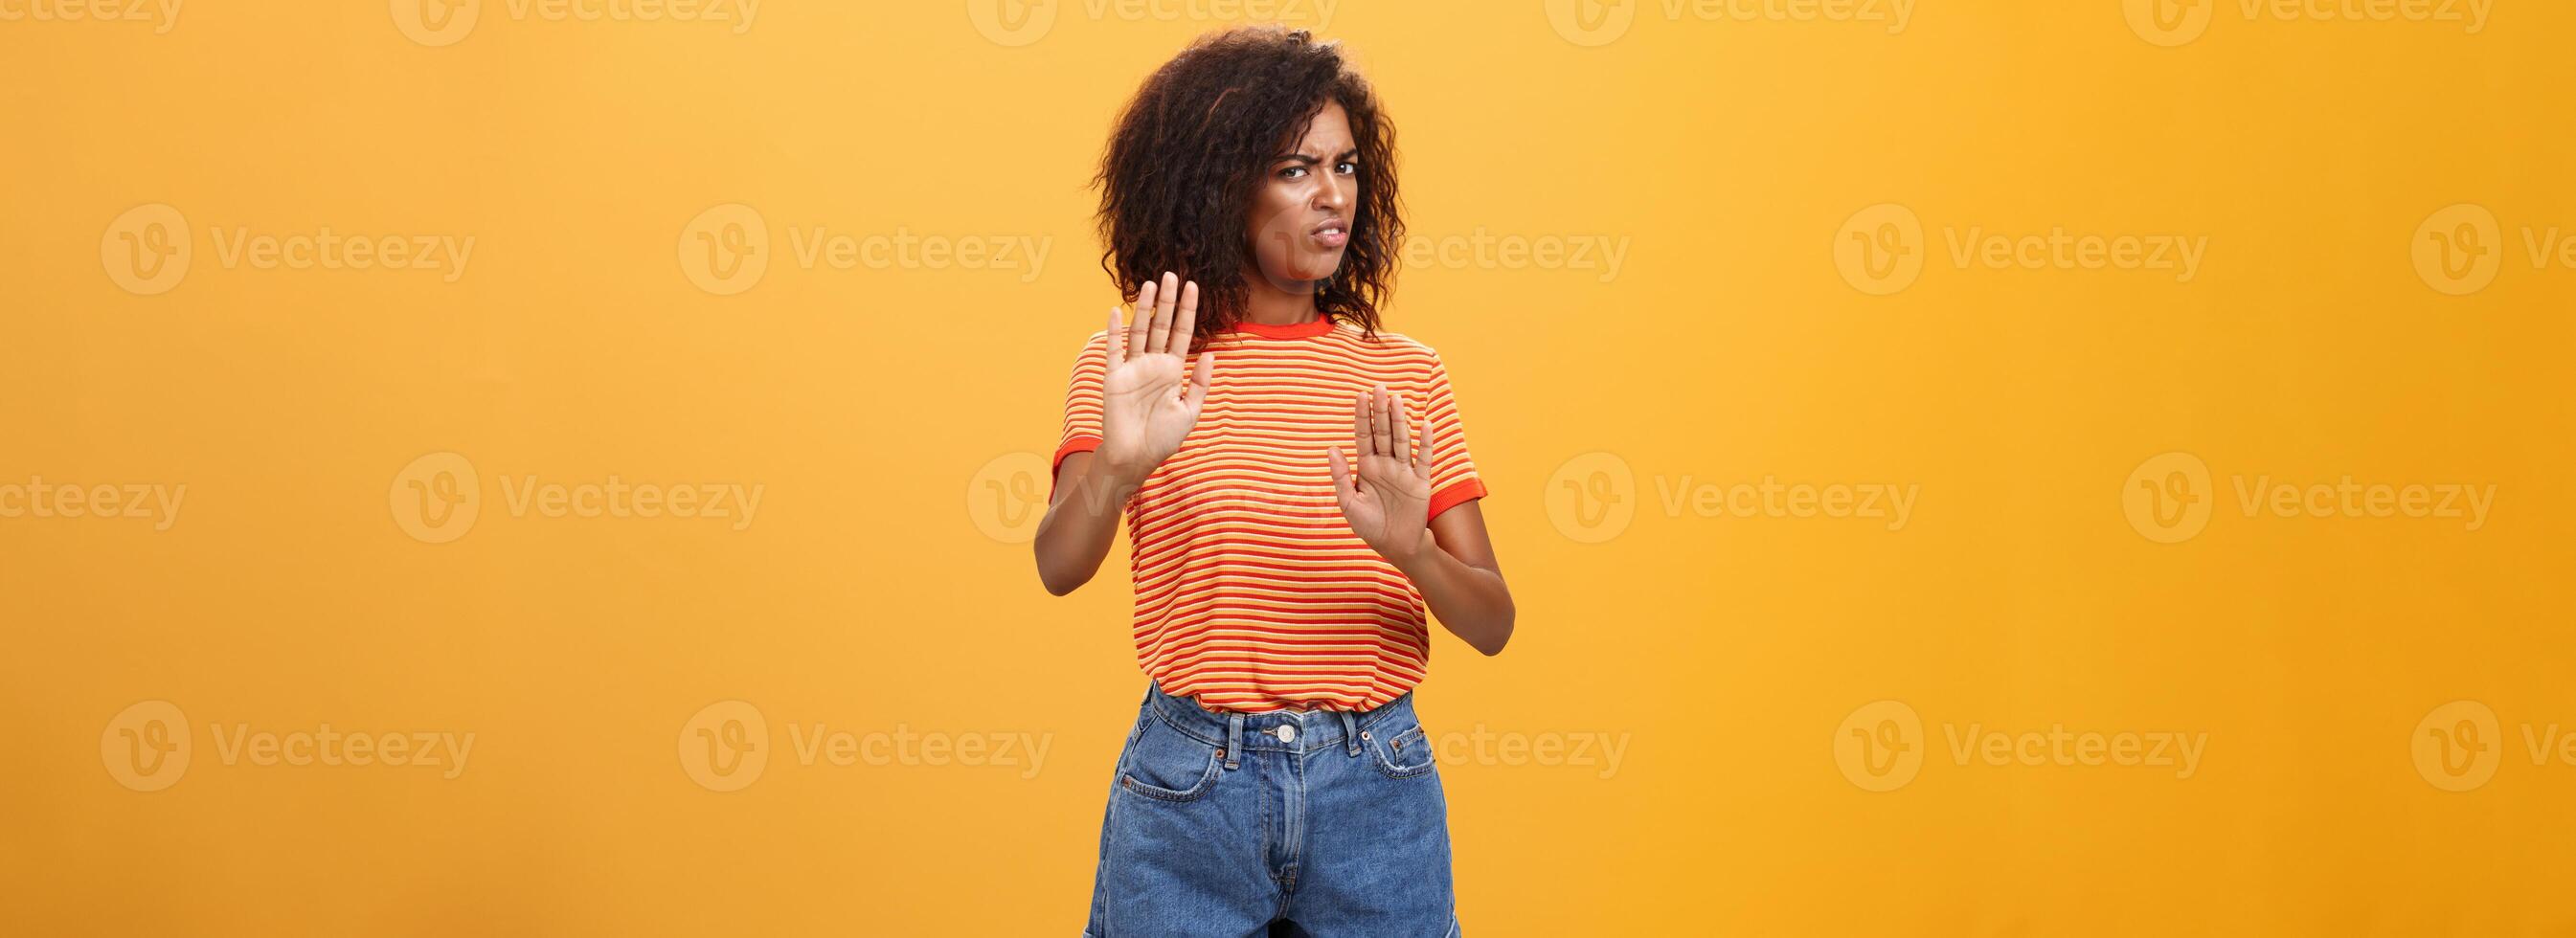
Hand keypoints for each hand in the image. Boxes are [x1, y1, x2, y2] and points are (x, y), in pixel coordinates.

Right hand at [1096, 272, 1213, 482]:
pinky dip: (1114, 331)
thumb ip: (1200, 382)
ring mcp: (1133, 368)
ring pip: (1139, 331)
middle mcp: (1153, 364)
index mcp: (1172, 370)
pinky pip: (1114, 349)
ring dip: (1144, 308)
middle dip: (1167, 301)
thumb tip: (1210, 353)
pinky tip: (1117, 310)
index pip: (1182, 333)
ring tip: (1150, 284)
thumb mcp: (1190, 410)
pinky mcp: (1114, 376)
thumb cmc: (1163, 438)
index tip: (1194, 286)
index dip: (1188, 310)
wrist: (1135, 458)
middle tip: (1171, 274)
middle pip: (1161, 325)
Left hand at [1328, 385, 1433, 565]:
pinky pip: (1424, 459)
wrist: (1395, 546)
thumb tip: (1332, 448)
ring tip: (1396, 399)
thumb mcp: (1348, 503)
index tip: (1361, 395)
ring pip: (1402, 440)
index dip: (1362, 416)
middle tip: (1379, 387)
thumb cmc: (1369, 526)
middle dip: (1381, 410)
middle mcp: (1386, 464)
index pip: (1364, 435)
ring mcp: (1404, 471)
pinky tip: (1425, 424)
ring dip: (1400, 420)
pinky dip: (1426, 443)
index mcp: (1367, 467)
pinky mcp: (1420, 482)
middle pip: (1383, 432)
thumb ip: (1340, 476)